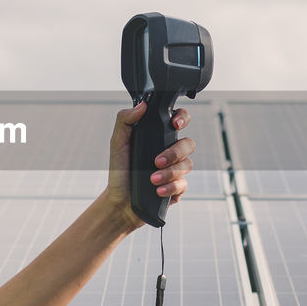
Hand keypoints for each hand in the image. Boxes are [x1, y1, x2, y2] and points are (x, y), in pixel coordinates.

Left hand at [104, 101, 194, 230]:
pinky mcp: (178, 187)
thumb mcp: (118, 143)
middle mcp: (171, 151)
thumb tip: (142, 105)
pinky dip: (171, 187)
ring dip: (170, 173)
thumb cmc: (120, 170)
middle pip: (188, 144)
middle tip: (157, 161)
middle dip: (175, 152)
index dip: (182, 118)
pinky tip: (158, 190)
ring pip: (187, 165)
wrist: (120, 200)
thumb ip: (126, 120)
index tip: (175, 124)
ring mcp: (176, 169)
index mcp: (159, 136)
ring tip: (152, 179)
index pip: (179, 120)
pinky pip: (183, 184)